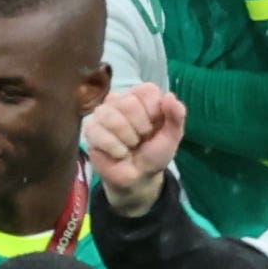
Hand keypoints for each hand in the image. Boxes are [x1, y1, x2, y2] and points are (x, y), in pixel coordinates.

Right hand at [81, 85, 184, 219]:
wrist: (138, 177)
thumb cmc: (154, 153)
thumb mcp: (172, 136)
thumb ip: (176, 115)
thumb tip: (170, 96)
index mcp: (141, 97)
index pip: (146, 90)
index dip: (153, 111)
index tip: (155, 126)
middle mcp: (120, 100)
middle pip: (128, 103)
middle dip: (140, 128)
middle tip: (141, 139)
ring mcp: (103, 114)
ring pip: (112, 118)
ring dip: (127, 140)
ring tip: (130, 147)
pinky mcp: (90, 130)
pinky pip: (99, 133)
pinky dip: (115, 149)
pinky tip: (118, 153)